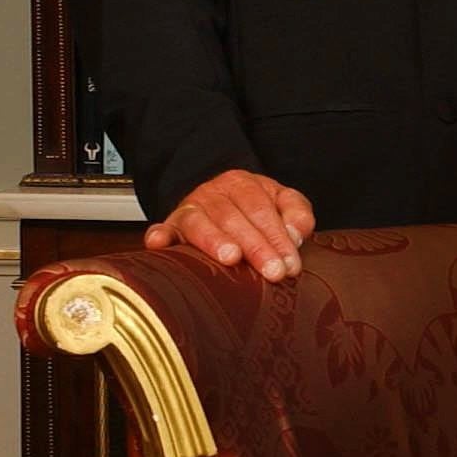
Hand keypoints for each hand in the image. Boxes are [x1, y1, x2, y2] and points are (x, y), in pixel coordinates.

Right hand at [144, 169, 313, 279]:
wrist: (217, 197)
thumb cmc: (255, 208)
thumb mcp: (282, 202)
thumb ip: (297, 214)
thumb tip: (295, 235)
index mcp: (243, 185)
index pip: (261, 209)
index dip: (278, 237)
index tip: (290, 264)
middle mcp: (213, 193)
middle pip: (233, 217)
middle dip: (256, 246)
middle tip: (272, 271)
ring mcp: (190, 209)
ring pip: (200, 222)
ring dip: (215, 240)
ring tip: (231, 258)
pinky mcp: (171, 226)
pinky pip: (163, 229)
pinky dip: (160, 235)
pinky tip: (160, 243)